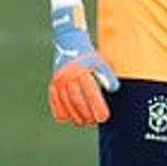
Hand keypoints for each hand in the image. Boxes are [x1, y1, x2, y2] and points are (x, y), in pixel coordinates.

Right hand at [49, 0, 118, 126]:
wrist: (68, 42)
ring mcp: (58, 80)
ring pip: (66, 103)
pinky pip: (54, 100)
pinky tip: (66, 118)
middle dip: (86, 114)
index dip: (97, 107)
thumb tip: (114, 90)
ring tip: (82, 122)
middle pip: (77, 100)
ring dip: (74, 115)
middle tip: (94, 122)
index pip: (91, 93)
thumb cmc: (89, 55)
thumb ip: (107, 75)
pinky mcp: (52, 83)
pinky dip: (59, 111)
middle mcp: (68, 76)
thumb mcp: (101, 61)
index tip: (104, 118)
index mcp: (82, 70)